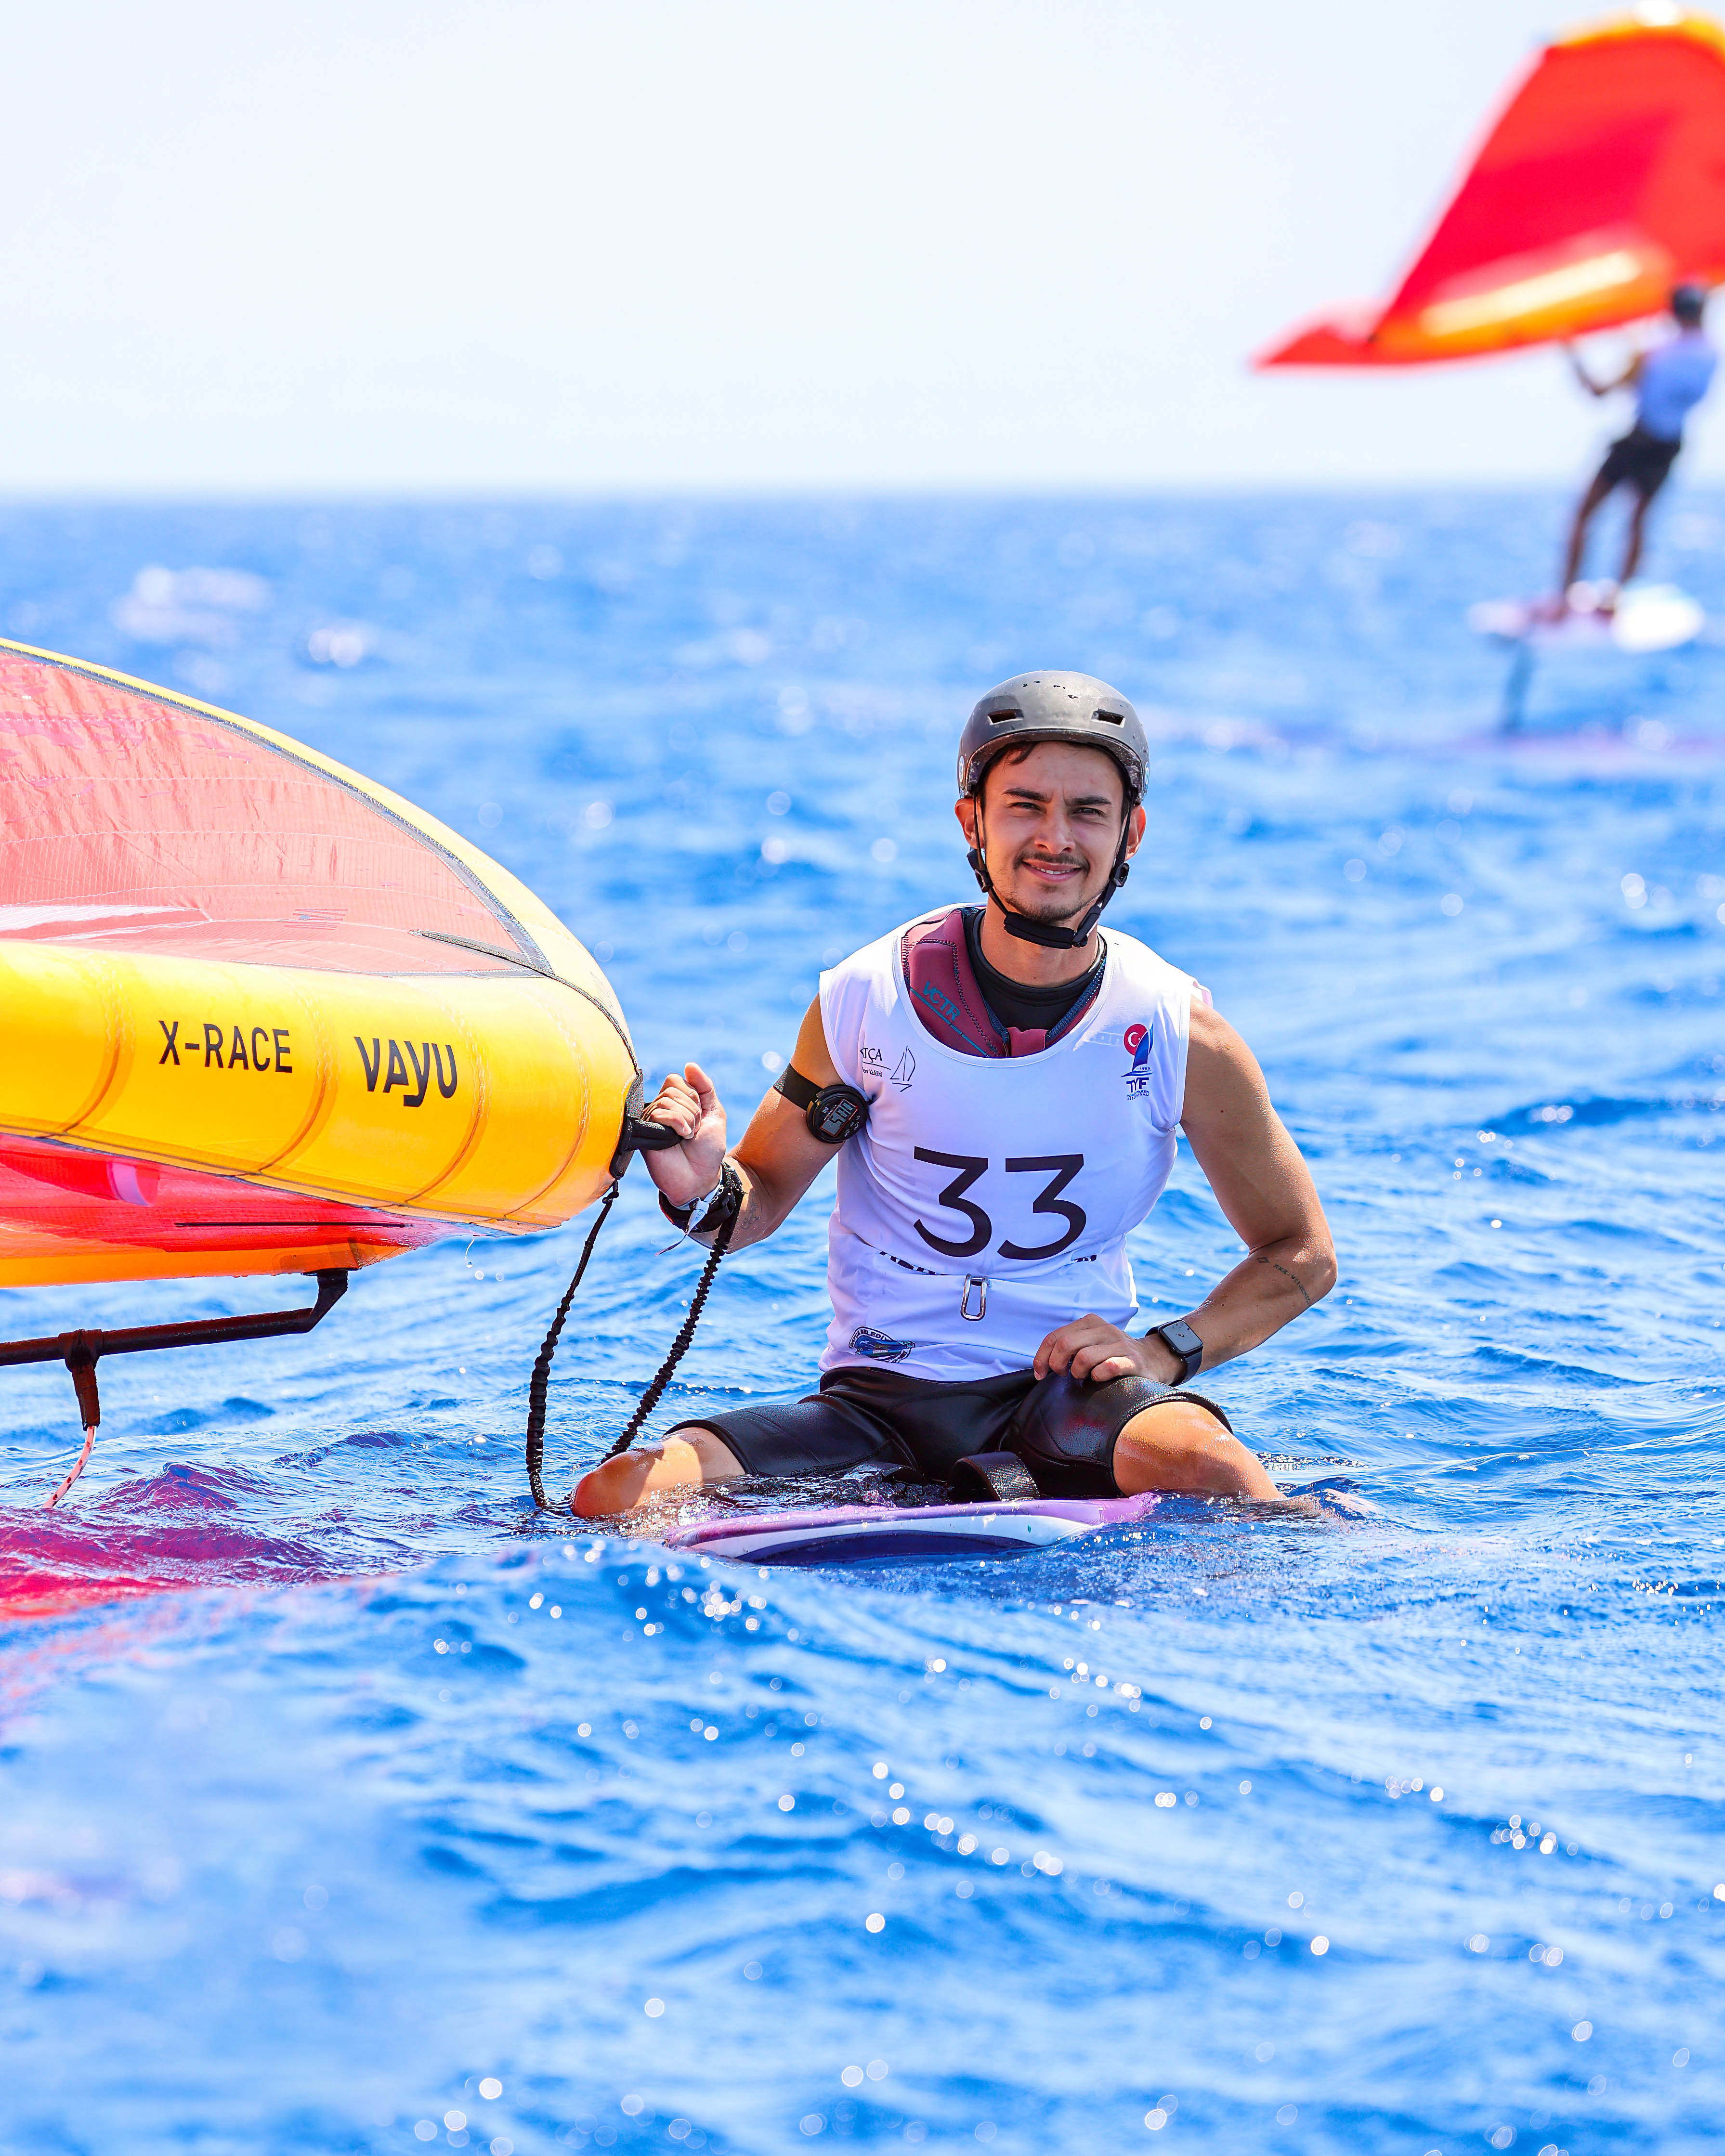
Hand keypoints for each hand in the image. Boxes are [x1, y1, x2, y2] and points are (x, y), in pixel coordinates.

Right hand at [641, 1062, 727, 1207]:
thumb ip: (705, 1087)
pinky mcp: (644, 1133)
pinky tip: (680, 1138)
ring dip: (686, 1119)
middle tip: (693, 1131)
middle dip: (692, 1109)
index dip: (694, 1096)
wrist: (701, 1178)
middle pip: (673, 1088)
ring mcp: (650, 1121)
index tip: (699, 1117)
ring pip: (667, 1101)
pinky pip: (659, 1113)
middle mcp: (659, 1109)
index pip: (677, 1079)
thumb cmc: (707, 1149)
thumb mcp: (714, 1113)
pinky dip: (677, 1123)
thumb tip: (689, 1065)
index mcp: (674, 1102)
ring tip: (687, 1137)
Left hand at [1033, 1313, 1180, 1386]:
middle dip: (1056, 1365)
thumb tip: (1042, 1362)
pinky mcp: (1132, 1360)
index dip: (1042, 1357)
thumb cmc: (1113, 1355)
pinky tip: (1099, 1378)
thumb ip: (1070, 1346)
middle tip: (1062, 1375)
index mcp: (1090, 1323)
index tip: (1041, 1374)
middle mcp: (1104, 1329)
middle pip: (1065, 1345)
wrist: (1153, 1359)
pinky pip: (1108, 1367)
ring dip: (1077, 1372)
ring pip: (1083, 1357)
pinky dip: (1098, 1376)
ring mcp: (1119, 1344)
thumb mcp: (1092, 1343)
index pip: (1055, 1337)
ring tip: (1083, 1377)